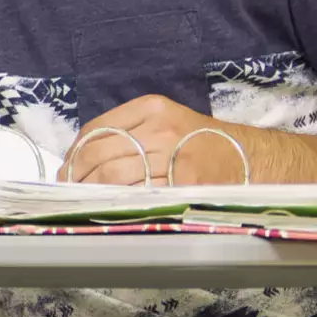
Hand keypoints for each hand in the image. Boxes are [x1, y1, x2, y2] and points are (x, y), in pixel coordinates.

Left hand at [66, 96, 252, 186]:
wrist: (251, 158)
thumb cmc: (200, 142)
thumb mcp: (164, 121)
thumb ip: (126, 130)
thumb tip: (78, 158)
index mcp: (151, 107)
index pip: (95, 129)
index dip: (73, 153)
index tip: (64, 170)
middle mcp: (161, 129)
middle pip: (100, 154)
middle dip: (77, 175)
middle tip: (68, 190)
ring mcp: (174, 156)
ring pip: (115, 176)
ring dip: (93, 191)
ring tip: (84, 201)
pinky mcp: (185, 184)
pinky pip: (141, 195)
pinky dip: (120, 203)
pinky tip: (112, 208)